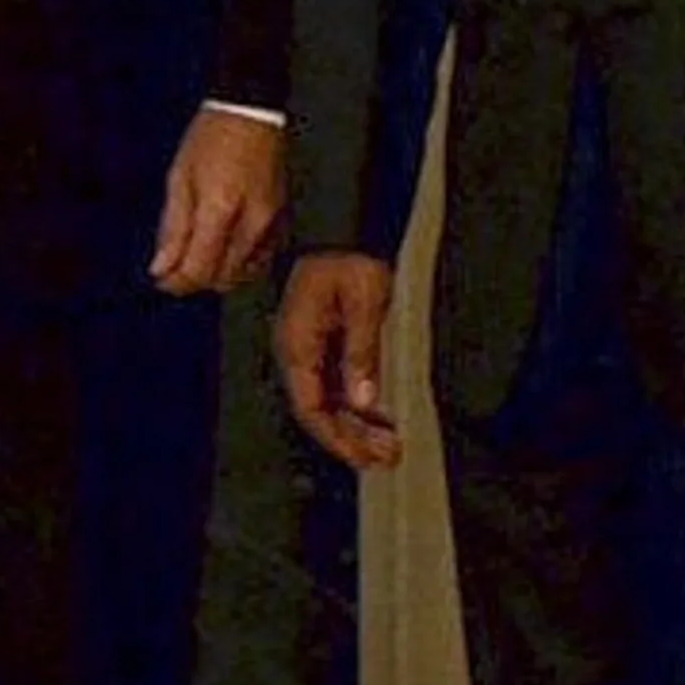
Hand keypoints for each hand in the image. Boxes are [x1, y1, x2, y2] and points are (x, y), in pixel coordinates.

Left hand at [149, 107, 284, 294]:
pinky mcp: (282, 221)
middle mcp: (252, 223)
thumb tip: (161, 269)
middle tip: (173, 268)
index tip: (160, 279)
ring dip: (216, 275)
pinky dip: (239, 266)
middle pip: (221, 278)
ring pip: (242, 275)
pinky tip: (223, 251)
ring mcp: (271, 224)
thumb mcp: (179, 178)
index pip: (199, 269)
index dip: (176, 282)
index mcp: (221, 209)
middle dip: (194, 280)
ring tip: (196, 256)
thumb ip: (172, 229)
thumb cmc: (210, 138)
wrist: (251, 111)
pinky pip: (260, 260)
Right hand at [273, 250, 403, 469]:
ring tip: (387, 443)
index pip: (311, 408)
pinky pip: (334, 382)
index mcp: (297, 343)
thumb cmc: (350, 256)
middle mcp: (297, 350)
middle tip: (386, 457)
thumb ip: (361, 354)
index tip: (364, 458)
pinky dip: (355, 402)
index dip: (338, 438)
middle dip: (351, 438)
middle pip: (318, 410)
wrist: (343, 226)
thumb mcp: (363, 304)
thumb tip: (361, 401)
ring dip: (355, 424)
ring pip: (327, 400)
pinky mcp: (321, 340)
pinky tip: (377, 414)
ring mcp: (308, 346)